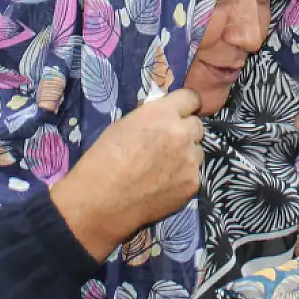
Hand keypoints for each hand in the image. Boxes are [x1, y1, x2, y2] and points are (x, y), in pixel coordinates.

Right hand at [50, 88, 205, 260]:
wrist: (102, 201)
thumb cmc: (104, 158)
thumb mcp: (125, 124)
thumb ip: (152, 118)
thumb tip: (163, 120)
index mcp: (163, 114)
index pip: (191, 98)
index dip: (185, 106)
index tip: (179, 113)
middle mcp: (183, 134)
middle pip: (197, 126)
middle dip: (185, 132)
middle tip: (168, 144)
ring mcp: (190, 161)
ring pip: (197, 152)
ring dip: (186, 155)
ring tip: (163, 168)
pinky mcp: (192, 185)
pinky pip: (193, 175)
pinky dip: (181, 178)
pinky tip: (163, 186)